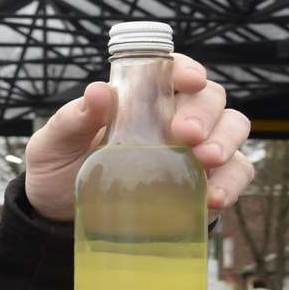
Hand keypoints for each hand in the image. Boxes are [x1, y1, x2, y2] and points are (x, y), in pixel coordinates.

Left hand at [22, 53, 253, 222]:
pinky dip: (232, 182)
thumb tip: (99, 91)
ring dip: (226, 140)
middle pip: (210, 98)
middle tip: (186, 135)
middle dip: (204, 112)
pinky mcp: (202, 184)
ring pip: (232, 128)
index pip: (172, 70)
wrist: (60, 220)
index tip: (189, 80)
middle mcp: (172, 117)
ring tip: (206, 160)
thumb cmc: (58, 170)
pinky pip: (234, 175)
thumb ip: (73, 119)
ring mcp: (193, 150)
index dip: (186, 69)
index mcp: (139, 98)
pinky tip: (213, 197)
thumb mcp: (54, 144)